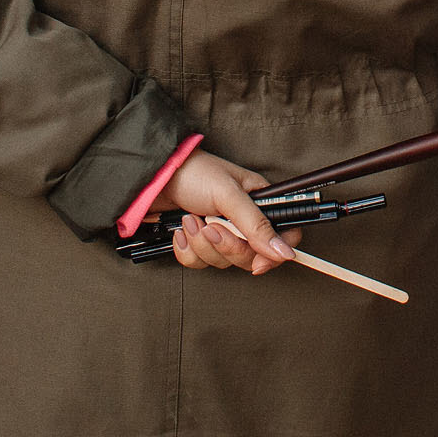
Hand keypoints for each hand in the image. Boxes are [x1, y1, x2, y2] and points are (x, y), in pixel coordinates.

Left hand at [160, 151, 301, 274]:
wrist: (153, 177)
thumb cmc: (195, 173)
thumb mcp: (229, 196)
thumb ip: (257, 225)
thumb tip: (284, 252)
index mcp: (259, 203)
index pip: (284, 235)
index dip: (273, 253)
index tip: (258, 262)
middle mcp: (243, 221)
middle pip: (251, 255)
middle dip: (227, 246)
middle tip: (212, 228)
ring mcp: (221, 233)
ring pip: (222, 261)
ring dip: (202, 244)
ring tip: (192, 219)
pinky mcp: (199, 242)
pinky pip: (199, 263)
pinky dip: (187, 250)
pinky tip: (182, 230)